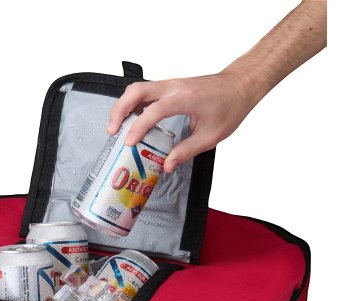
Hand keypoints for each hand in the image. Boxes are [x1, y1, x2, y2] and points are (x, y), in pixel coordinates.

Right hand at [107, 71, 259, 172]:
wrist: (239, 85)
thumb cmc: (230, 106)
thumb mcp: (211, 136)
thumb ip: (186, 151)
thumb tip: (166, 165)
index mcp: (184, 98)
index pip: (153, 110)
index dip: (139, 127)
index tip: (129, 142)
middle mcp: (174, 87)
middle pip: (136, 91)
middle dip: (119, 110)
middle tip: (112, 131)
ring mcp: (170, 84)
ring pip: (137, 88)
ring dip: (123, 106)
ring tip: (117, 127)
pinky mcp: (169, 86)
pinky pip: (144, 90)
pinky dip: (133, 103)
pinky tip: (133, 119)